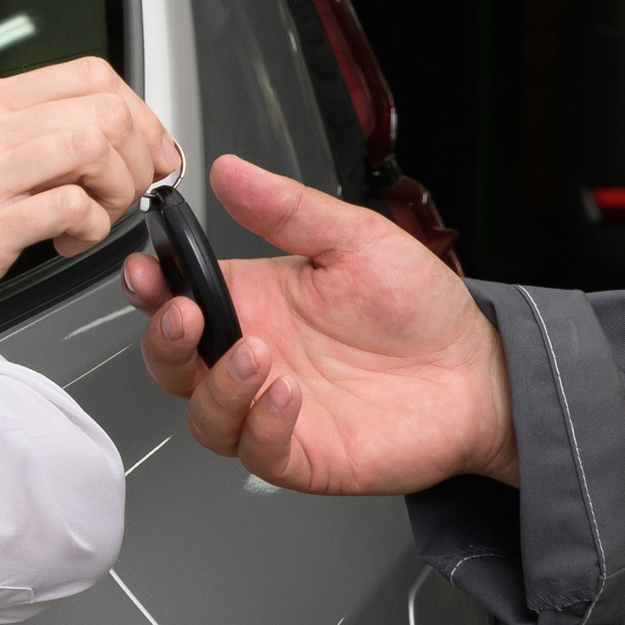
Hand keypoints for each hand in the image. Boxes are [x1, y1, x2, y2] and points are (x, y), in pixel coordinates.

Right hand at [0, 57, 176, 373]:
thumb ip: (22, 144)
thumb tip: (101, 139)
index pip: (89, 74)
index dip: (138, 113)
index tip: (145, 152)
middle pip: (104, 106)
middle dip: (137, 156)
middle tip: (120, 195)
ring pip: (94, 145)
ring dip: (115, 191)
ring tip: (89, 220)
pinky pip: (71, 206)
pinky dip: (89, 229)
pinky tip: (64, 244)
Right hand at [126, 155, 516, 492]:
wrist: (480, 371)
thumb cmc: (420, 309)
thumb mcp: (355, 238)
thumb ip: (287, 209)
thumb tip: (232, 171)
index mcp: (254, 301)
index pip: (177, 295)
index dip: (149, 287)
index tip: (145, 271)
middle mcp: (255, 356)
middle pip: (171, 361)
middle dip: (163, 340)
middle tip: (187, 316)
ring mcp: (272, 409)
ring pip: (203, 413)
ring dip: (216, 385)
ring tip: (257, 355)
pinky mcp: (304, 453)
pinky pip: (257, 450)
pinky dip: (261, 424)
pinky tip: (286, 394)